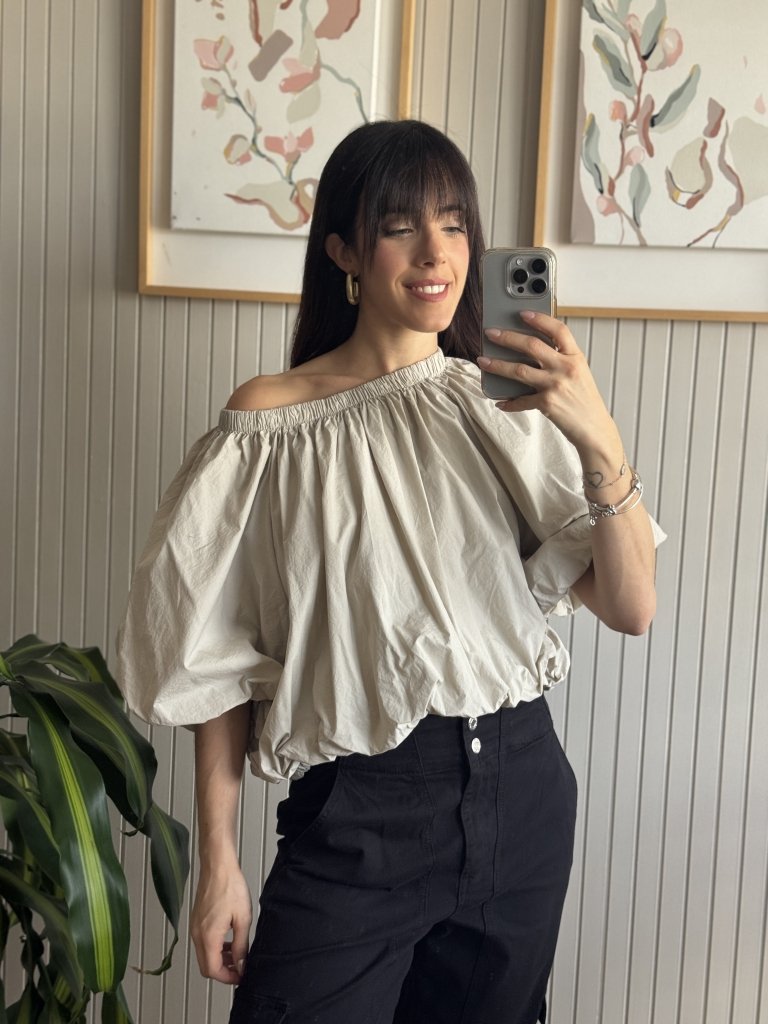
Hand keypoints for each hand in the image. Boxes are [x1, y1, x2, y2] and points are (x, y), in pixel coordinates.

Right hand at [190, 861, 252, 984]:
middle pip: (205, 966)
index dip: (228, 978)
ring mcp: (194, 927)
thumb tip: (241, 965)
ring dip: (219, 959)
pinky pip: (203, 942)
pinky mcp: (196, 920)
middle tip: (240, 968)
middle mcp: (197, 935)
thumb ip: (241, 945)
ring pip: (204, 955)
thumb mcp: (242, 918)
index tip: (241, 976)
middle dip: (223, 971)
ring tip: (237, 954)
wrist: (218, 866)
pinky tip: (228, 940)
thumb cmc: (230, 886)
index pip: (213, 970)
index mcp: (208, 937)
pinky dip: (214, 947)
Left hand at [477, 311, 618, 456]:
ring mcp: (556, 385)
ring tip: (483, 361)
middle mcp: (566, 368)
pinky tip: (500, 401)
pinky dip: (509, 402)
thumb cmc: (585, 401)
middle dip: (507, 337)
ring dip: (497, 365)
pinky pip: (521, 400)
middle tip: (491, 334)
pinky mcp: (547, 403)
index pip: (558, 330)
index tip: (522, 313)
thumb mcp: (579, 374)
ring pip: (519, 370)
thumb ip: (560, 360)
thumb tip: (529, 351)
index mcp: (575, 357)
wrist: (594, 429)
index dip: (540, 319)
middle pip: (532, 345)